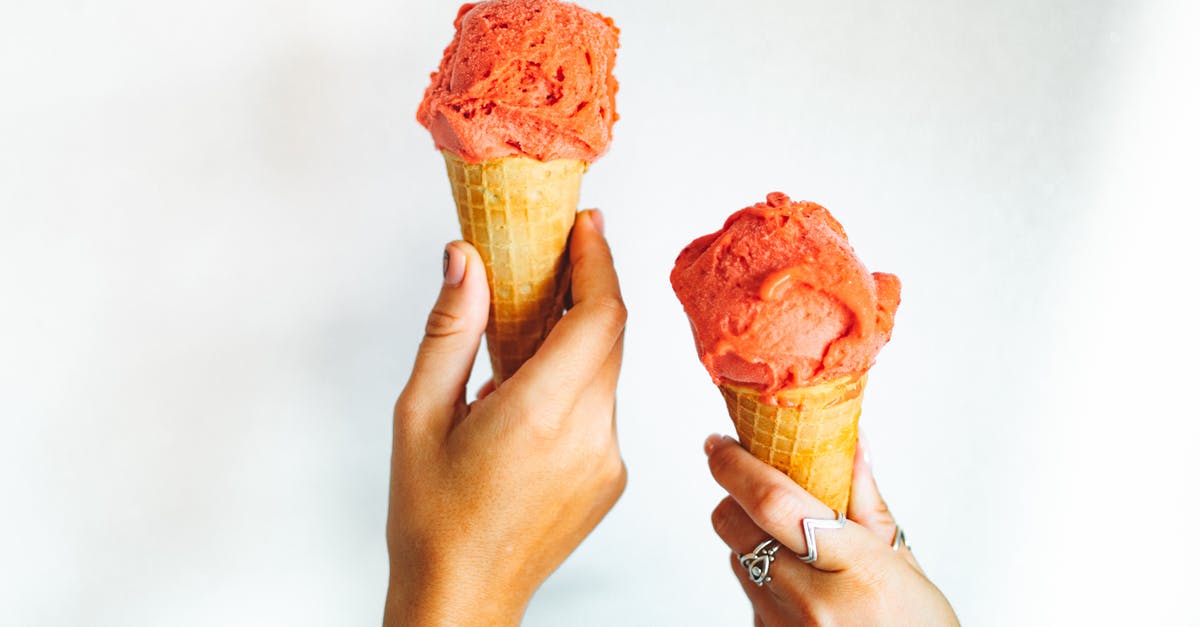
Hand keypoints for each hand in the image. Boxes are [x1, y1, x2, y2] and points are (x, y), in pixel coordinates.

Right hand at [384, 210, 626, 626]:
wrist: (461, 598)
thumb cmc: (431, 520)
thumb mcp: (419, 415)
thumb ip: (450, 330)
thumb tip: (465, 260)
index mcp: (540, 415)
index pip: (600, 316)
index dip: (598, 261)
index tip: (585, 225)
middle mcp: (589, 437)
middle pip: (609, 337)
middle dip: (588, 289)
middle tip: (551, 259)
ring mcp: (608, 460)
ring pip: (606, 372)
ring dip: (576, 341)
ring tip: (518, 343)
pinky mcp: (612, 477)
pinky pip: (603, 409)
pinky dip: (575, 385)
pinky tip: (528, 399)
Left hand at [705, 435, 958, 625]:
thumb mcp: (904, 563)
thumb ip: (867, 502)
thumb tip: (851, 441)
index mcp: (858, 571)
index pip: (774, 504)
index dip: (736, 467)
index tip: (720, 443)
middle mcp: (814, 604)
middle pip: (735, 527)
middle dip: (734, 496)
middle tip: (750, 480)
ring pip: (737, 559)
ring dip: (751, 539)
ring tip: (795, 546)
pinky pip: (749, 594)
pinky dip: (764, 578)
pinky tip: (802, 586)